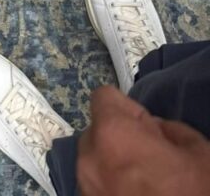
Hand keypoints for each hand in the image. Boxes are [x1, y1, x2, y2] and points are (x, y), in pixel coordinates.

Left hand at [77, 86, 209, 195]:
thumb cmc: (196, 194)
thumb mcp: (198, 153)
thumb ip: (167, 129)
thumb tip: (150, 129)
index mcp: (113, 134)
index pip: (103, 97)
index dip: (127, 109)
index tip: (148, 129)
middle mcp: (89, 159)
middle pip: (96, 131)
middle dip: (119, 139)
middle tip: (151, 160)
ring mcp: (86, 190)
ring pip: (94, 161)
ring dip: (113, 165)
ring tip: (145, 186)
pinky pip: (95, 187)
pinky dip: (112, 188)